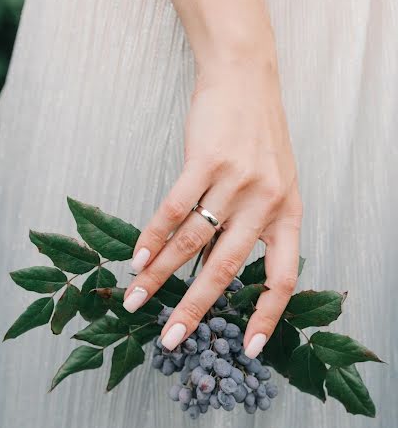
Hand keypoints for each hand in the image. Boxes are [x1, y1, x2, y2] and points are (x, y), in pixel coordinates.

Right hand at [123, 61, 302, 358]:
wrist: (246, 79)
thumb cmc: (260, 136)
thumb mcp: (277, 183)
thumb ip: (257, 225)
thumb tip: (218, 269)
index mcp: (289, 214)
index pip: (284, 277)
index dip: (267, 317)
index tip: (246, 348)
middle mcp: (267, 201)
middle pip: (227, 268)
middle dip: (195, 308)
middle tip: (171, 338)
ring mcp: (237, 180)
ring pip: (193, 241)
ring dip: (161, 275)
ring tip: (137, 299)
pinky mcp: (206, 159)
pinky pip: (174, 208)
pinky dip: (153, 236)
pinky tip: (138, 258)